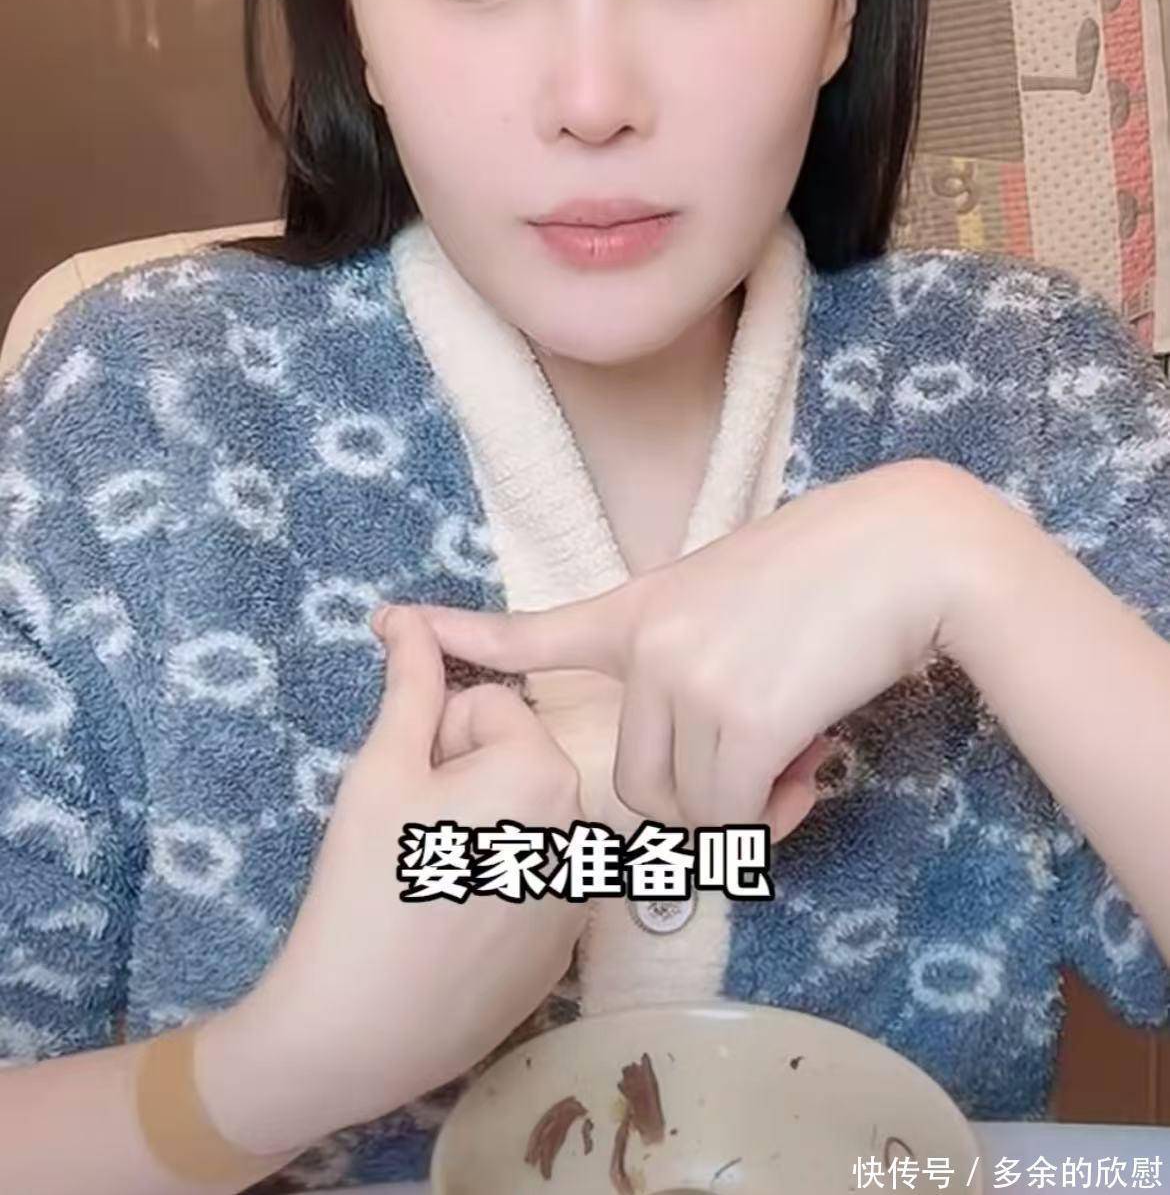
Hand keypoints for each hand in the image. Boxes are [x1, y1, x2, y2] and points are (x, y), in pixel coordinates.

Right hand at [226, 605, 587, 1143]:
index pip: (486, 708)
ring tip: (424, 887)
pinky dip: (495, 892)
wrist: (356, 1030)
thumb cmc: (364, 885)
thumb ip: (410, 683)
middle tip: (408, 839)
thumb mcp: (381, 769)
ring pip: (520, 821)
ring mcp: (580, 896)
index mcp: (545, 772)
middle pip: (511, 761)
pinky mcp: (566, 951)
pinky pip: (531, 882)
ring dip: (479, 834)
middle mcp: (583, 827)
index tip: (404, 795)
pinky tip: (446, 932)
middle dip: (460, 782)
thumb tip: (408, 613)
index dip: (433, 741)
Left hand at [418, 460, 966, 841]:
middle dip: (695, 800)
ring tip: (800, 758)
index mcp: (643, 607)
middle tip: (769, 773)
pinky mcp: (740, 720)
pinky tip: (814, 767)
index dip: (471, 640)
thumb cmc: (840, 568)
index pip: (538, 632)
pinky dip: (772, 818)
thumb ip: (701, 655)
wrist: (907, 551)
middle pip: (633, 783)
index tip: (404, 623)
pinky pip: (733, 817)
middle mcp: (649, 645)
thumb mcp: (739, 592)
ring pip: (685, 807)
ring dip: (743, 809)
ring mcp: (689, 681)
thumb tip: (717, 745)